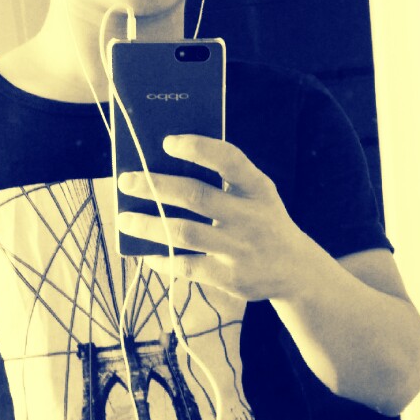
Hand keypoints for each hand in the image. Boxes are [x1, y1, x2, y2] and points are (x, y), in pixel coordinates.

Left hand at [117, 133, 308, 300]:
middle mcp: (249, 216)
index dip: (198, 148)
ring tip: (124, 219)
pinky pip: (186, 266)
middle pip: (196, 196)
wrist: (295, 270)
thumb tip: (165, 165)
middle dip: (156, 186)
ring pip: (184, 233)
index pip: (229, 159)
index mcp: (257, 187)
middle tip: (126, 180)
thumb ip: (225, 179)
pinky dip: (162, 258)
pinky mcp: (229, 278)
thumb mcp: (256, 194)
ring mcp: (239, 249)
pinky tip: (145, 252)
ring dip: (148, 225)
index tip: (167, 142)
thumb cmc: (261, 220)